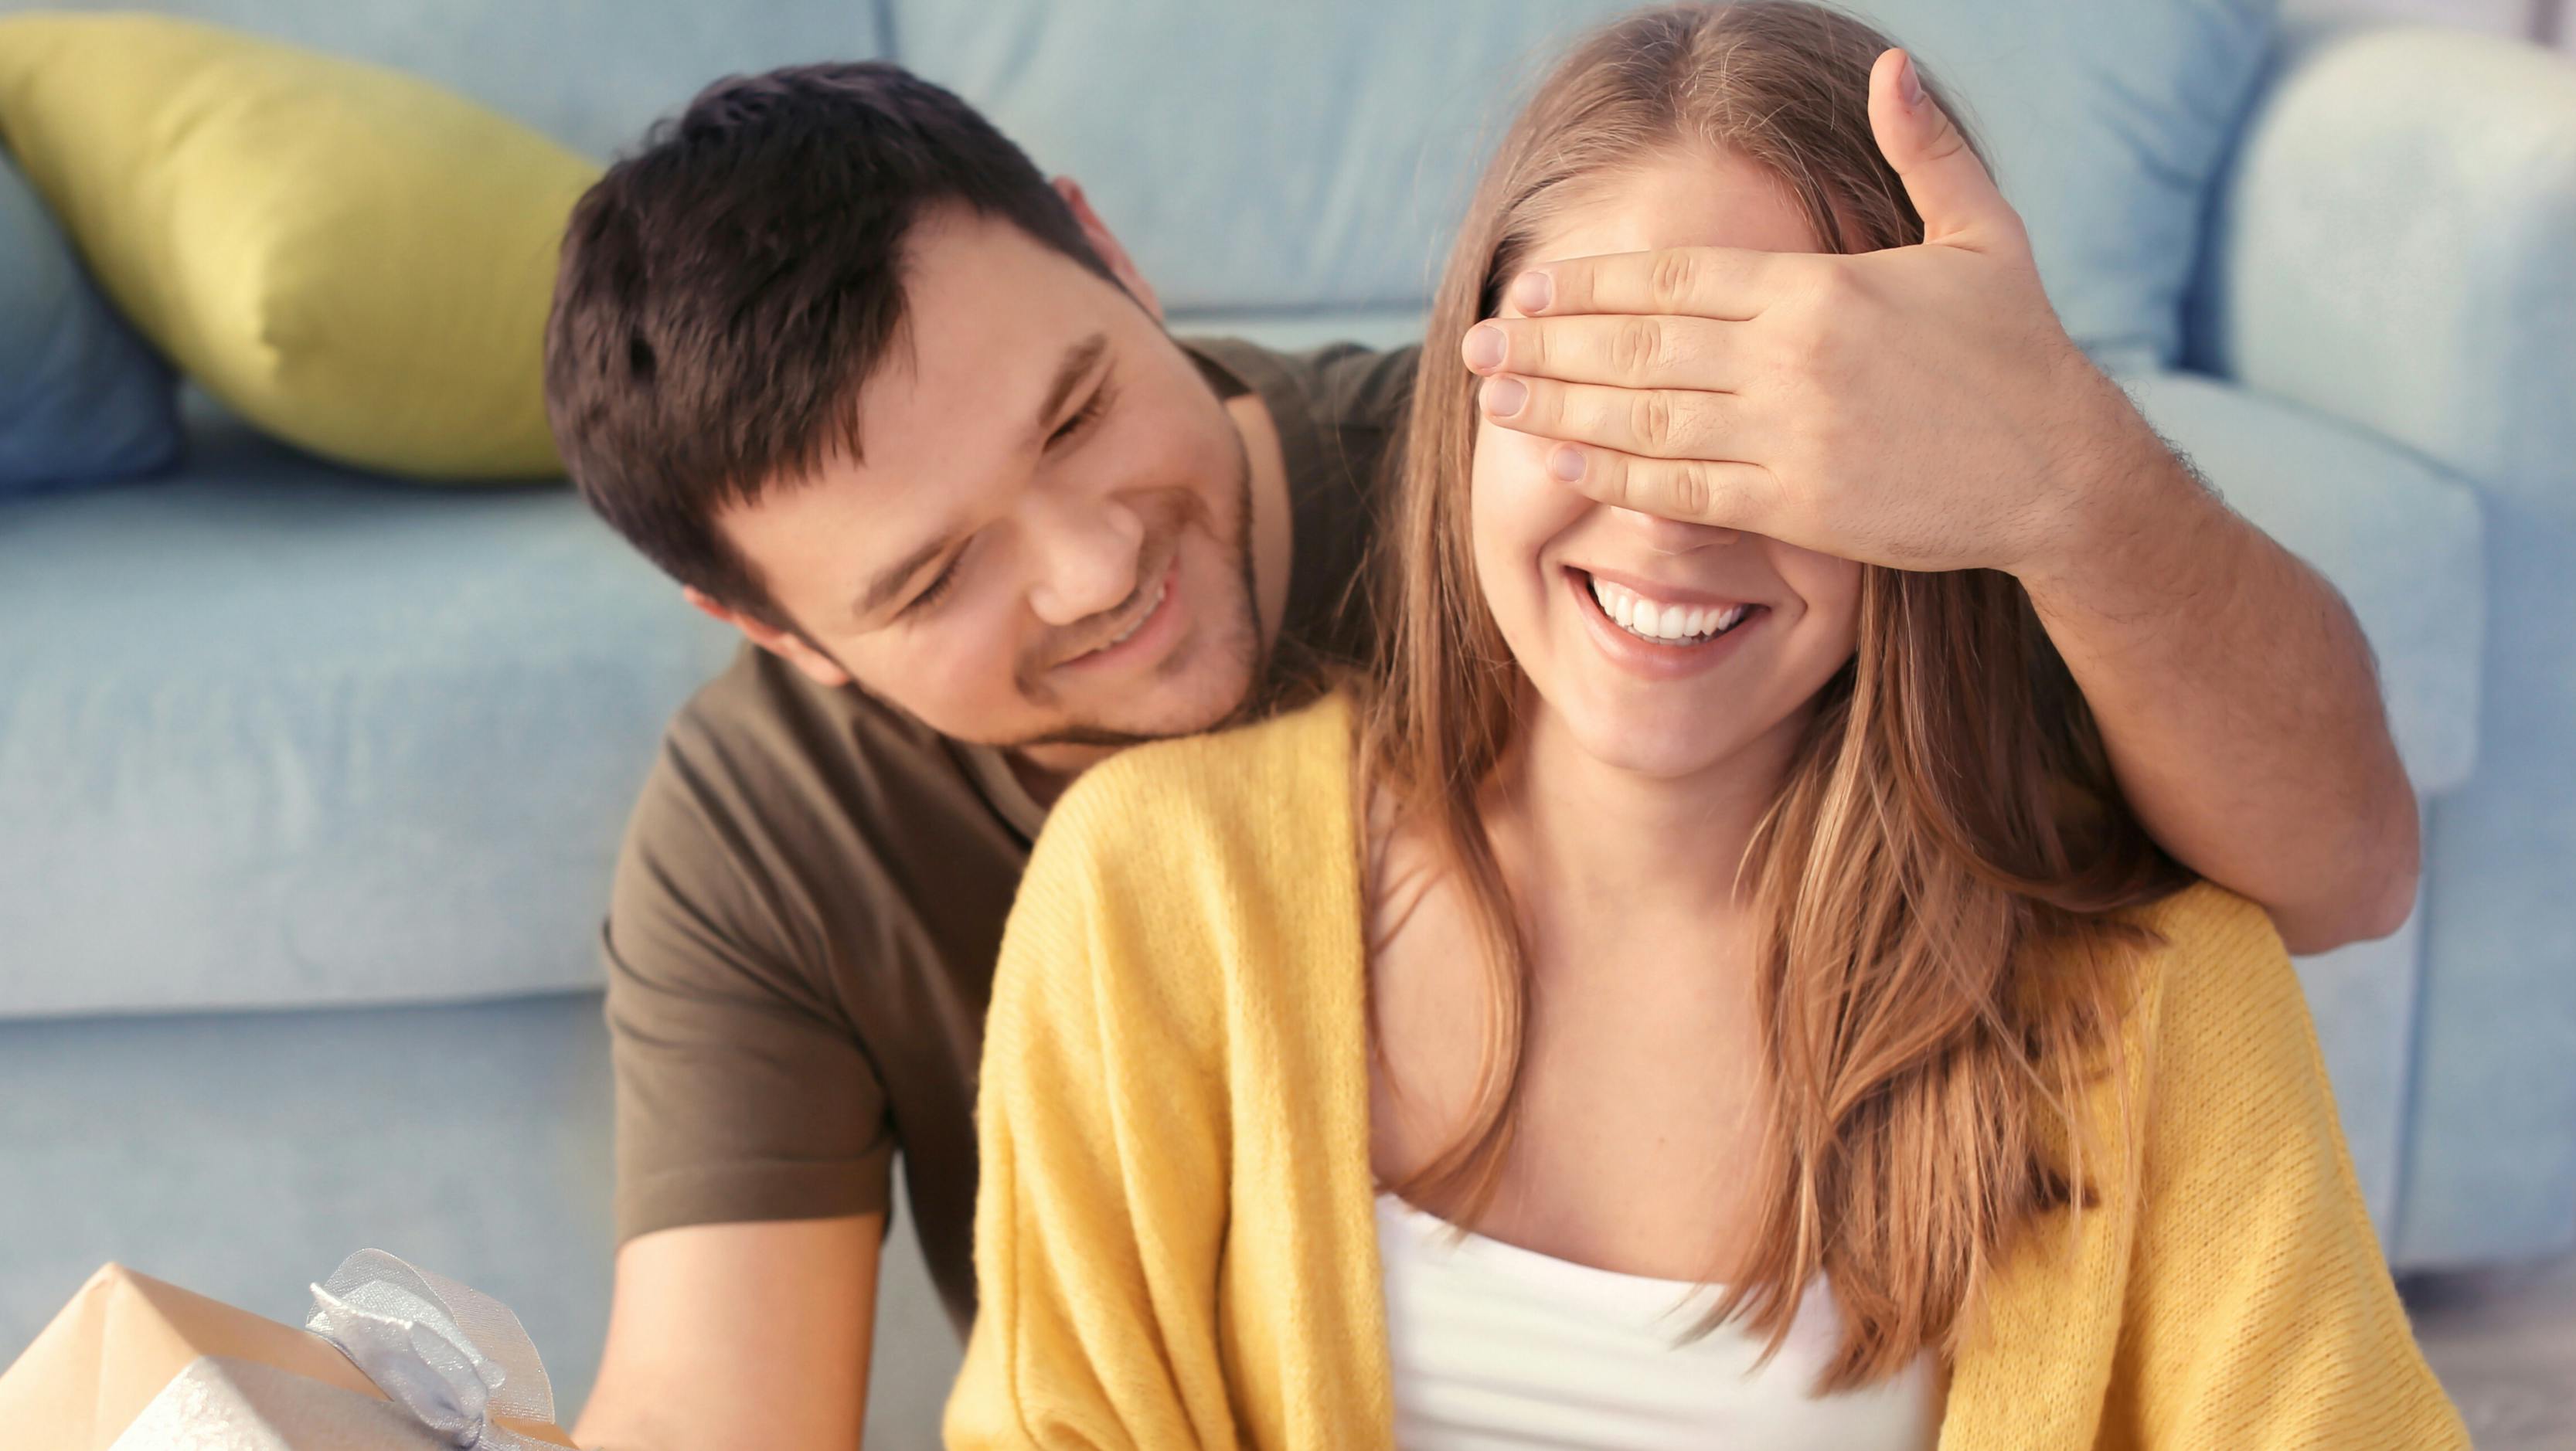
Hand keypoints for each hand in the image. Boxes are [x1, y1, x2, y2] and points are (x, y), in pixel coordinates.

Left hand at [1462, 48, 2161, 580]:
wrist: (2062, 473)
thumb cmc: (2021, 354)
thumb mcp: (1985, 235)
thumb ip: (1926, 150)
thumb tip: (1890, 66)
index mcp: (1816, 288)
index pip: (1672, 276)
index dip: (1590, 283)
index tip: (1528, 288)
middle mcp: (1790, 358)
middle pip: (1637, 344)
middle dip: (1546, 345)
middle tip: (1473, 348)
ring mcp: (1789, 435)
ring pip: (1642, 417)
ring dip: (1557, 406)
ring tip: (1491, 398)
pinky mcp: (1797, 505)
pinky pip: (1679, 489)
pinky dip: (1610, 473)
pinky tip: (1555, 459)